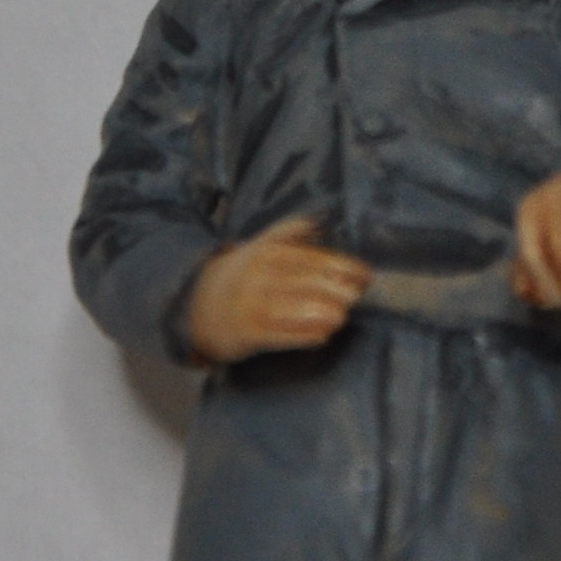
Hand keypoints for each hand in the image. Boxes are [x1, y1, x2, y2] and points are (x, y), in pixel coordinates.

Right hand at [181, 217, 368, 363]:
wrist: (196, 304)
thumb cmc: (240, 276)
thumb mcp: (258, 247)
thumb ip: (287, 232)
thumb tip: (317, 224)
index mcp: (267, 254)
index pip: (313, 259)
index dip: (343, 267)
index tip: (365, 275)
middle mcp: (260, 278)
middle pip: (309, 285)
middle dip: (338, 292)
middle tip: (354, 298)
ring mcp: (252, 306)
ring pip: (298, 311)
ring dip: (325, 315)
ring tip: (340, 318)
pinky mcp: (247, 333)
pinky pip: (283, 336)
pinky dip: (306, 337)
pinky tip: (322, 336)